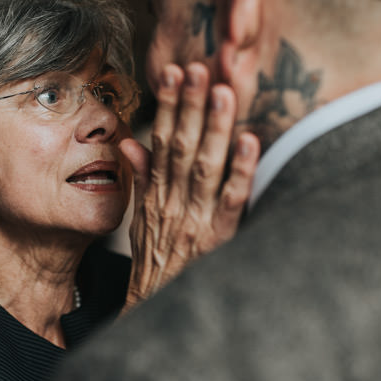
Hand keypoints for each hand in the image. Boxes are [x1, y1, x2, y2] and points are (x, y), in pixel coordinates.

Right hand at [122, 62, 259, 308]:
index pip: (160, 142)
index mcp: (156, 197)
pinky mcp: (218, 240)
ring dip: (213, 127)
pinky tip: (250, 143)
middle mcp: (174, 204)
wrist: (155, 314)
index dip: (167, 106)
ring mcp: (196, 221)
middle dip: (189, 104)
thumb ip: (141, 180)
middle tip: (198, 67)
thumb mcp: (139, 221)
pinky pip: (231, 202)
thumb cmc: (153, 266)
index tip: (172, 71)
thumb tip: (130, 143)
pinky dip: (241, 171)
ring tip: (221, 90)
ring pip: (205, 166)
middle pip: (181, 147)